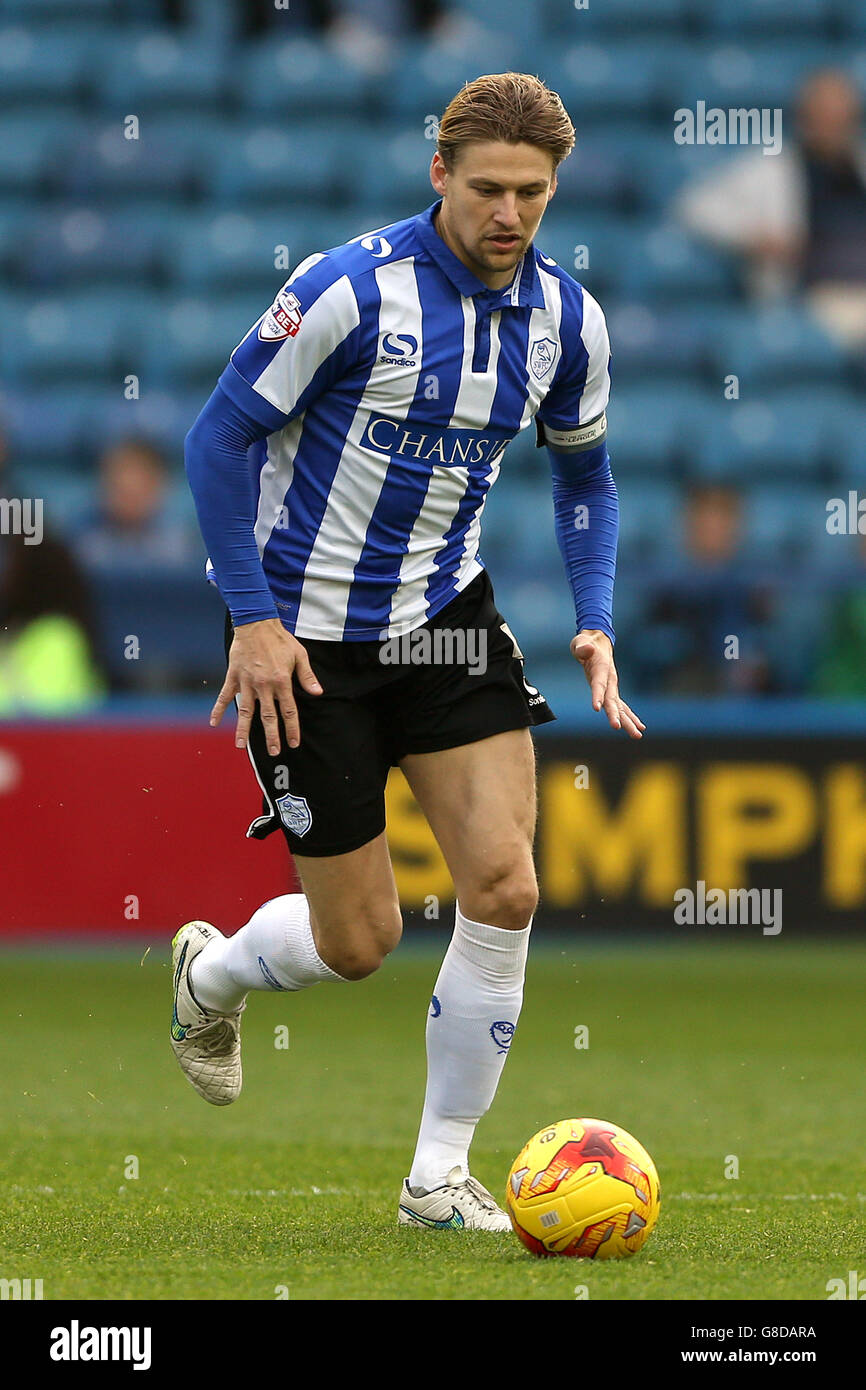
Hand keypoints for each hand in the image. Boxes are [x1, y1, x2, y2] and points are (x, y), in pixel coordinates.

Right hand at [210, 617, 322, 754]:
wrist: (256, 623)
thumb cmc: (280, 639)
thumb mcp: (299, 655)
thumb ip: (307, 676)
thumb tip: (317, 693)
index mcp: (282, 681)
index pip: (289, 711)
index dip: (291, 729)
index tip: (293, 743)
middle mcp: (264, 685)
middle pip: (268, 716)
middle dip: (271, 736)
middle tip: (273, 752)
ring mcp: (247, 682)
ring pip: (246, 711)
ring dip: (243, 729)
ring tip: (241, 746)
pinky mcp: (234, 676)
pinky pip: (225, 696)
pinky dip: (219, 709)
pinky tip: (214, 722)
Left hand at [570, 629, 644, 738]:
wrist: (598, 642)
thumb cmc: (585, 643)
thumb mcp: (580, 642)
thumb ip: (582, 647)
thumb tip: (586, 649)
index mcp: (602, 669)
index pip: (599, 684)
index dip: (598, 696)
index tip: (597, 709)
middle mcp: (610, 680)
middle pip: (612, 700)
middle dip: (616, 715)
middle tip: (618, 728)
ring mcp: (612, 686)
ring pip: (620, 706)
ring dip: (628, 721)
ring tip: (638, 736)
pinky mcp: (611, 691)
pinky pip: (621, 706)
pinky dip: (629, 717)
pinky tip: (639, 728)